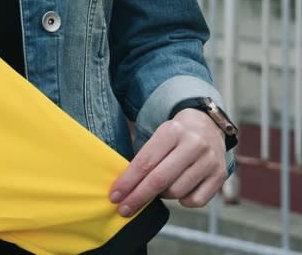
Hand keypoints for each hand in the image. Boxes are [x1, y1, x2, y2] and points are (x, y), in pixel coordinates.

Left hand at [109, 108, 228, 216]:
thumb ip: (144, 157)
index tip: (114, 196)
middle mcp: (193, 145)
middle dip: (138, 197)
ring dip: (161, 196)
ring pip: (177, 192)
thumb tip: (124, 187)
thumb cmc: (174, 135)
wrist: (207, 125)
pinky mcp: (220, 175)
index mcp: (172, 131)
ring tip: (157, 189)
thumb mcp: (158, 135)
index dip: (128, 181)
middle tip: (123, 209)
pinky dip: (183, 201)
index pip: (145, 162)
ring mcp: (209, 161)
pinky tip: (179, 191)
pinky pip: (196, 201)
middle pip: (159, 179)